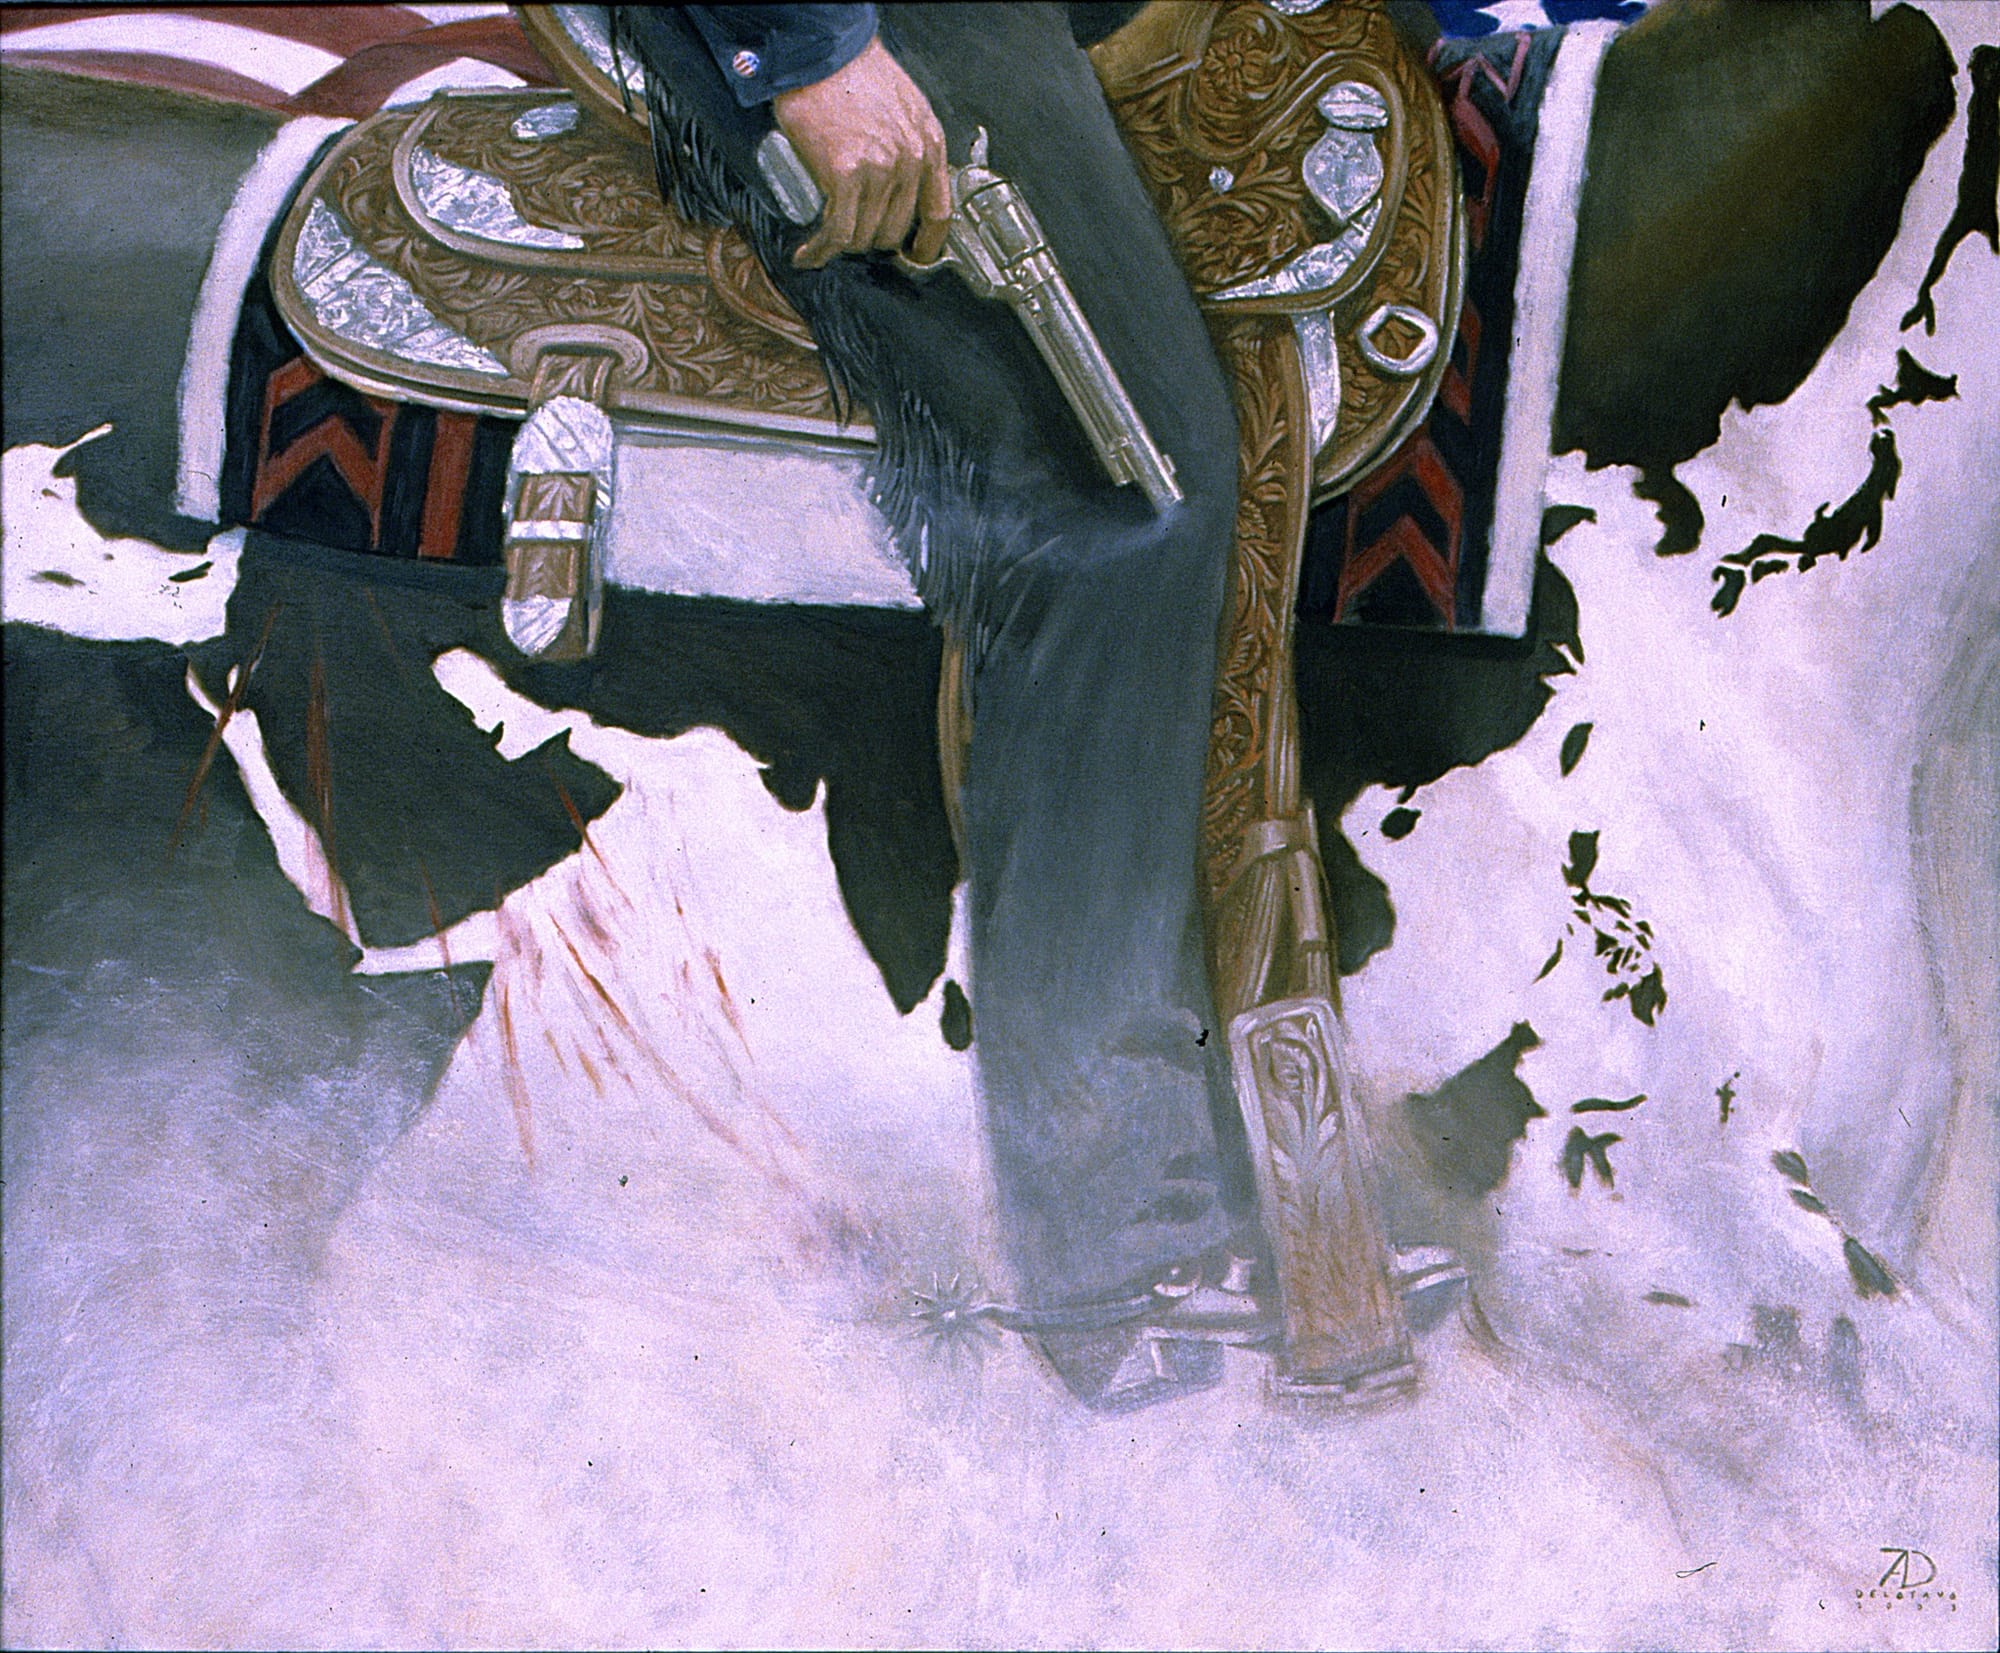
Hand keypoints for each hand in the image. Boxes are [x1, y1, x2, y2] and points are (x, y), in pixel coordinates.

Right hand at [773, 37, 950, 268]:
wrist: (822, 53)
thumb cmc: (855, 72)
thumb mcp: (906, 106)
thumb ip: (911, 143)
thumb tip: (903, 182)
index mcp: (929, 144)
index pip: (938, 212)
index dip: (926, 245)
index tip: (913, 257)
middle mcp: (911, 160)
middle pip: (895, 230)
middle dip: (870, 238)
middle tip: (849, 233)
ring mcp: (880, 170)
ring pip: (864, 235)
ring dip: (842, 245)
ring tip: (823, 242)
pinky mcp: (846, 175)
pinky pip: (837, 232)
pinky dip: (820, 250)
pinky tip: (809, 254)